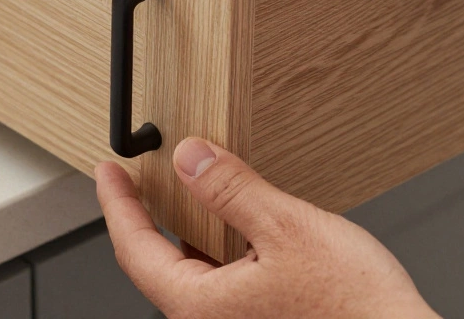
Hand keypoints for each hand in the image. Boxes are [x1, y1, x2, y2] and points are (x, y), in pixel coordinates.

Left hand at [96, 138, 438, 318]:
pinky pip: (221, 282)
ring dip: (187, 230)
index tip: (107, 171)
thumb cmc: (356, 309)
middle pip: (158, 263)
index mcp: (201, 307)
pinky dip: (218, 248)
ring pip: (193, 273)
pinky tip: (238, 227)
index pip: (134, 249)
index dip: (117, 204)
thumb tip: (189, 158)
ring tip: (189, 190)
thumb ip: (231, 190)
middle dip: (148, 216)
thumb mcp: (288, 228)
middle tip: (137, 177)